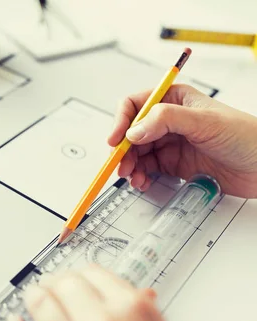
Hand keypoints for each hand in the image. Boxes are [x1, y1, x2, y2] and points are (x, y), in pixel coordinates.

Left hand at [6, 265, 213, 320]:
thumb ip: (144, 319)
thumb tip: (130, 298)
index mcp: (135, 313)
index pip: (95, 274)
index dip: (83, 275)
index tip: (77, 278)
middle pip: (65, 284)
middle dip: (58, 284)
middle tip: (55, 287)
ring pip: (41, 307)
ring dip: (36, 299)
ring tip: (34, 299)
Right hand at [108, 84, 256, 197]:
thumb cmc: (247, 136)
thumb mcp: (205, 122)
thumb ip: (166, 121)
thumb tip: (134, 130)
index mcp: (174, 99)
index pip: (136, 105)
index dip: (121, 121)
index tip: (116, 139)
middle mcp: (168, 120)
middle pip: (131, 132)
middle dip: (123, 149)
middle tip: (121, 164)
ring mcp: (170, 143)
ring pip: (136, 152)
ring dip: (130, 165)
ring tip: (133, 176)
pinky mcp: (173, 164)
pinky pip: (147, 168)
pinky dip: (140, 176)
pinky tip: (143, 181)